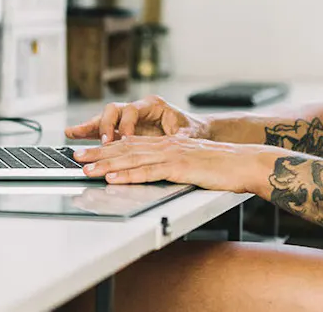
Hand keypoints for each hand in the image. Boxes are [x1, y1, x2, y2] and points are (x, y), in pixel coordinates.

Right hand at [64, 96, 208, 144]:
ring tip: (74, 133)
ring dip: (90, 126)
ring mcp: (129, 118)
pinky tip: (73, 133)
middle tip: (103, 142)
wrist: (194, 130)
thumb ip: (179, 137)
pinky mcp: (122, 128)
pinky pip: (102, 127)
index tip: (123, 140)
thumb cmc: (192, 129)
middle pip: (115, 110)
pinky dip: (89, 131)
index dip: (126, 125)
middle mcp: (138, 108)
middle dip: (106, 125)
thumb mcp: (189, 134)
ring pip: (105, 117)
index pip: (133, 110)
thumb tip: (177, 141)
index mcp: (153, 105)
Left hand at [73, 134, 268, 191]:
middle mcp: (167, 145)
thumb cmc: (223, 167)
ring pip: (133, 158)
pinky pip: (149, 171)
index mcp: (169, 144)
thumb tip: (155, 173)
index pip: (132, 144)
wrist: (245, 163)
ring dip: (107, 164)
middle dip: (99, 152)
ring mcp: (173, 155)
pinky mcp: (179, 167)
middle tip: (77, 156)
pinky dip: (129, 174)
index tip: (89, 151)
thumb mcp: (192, 162)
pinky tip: (114, 178)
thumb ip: (173, 165)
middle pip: (127, 148)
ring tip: (87, 169)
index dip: (108, 147)